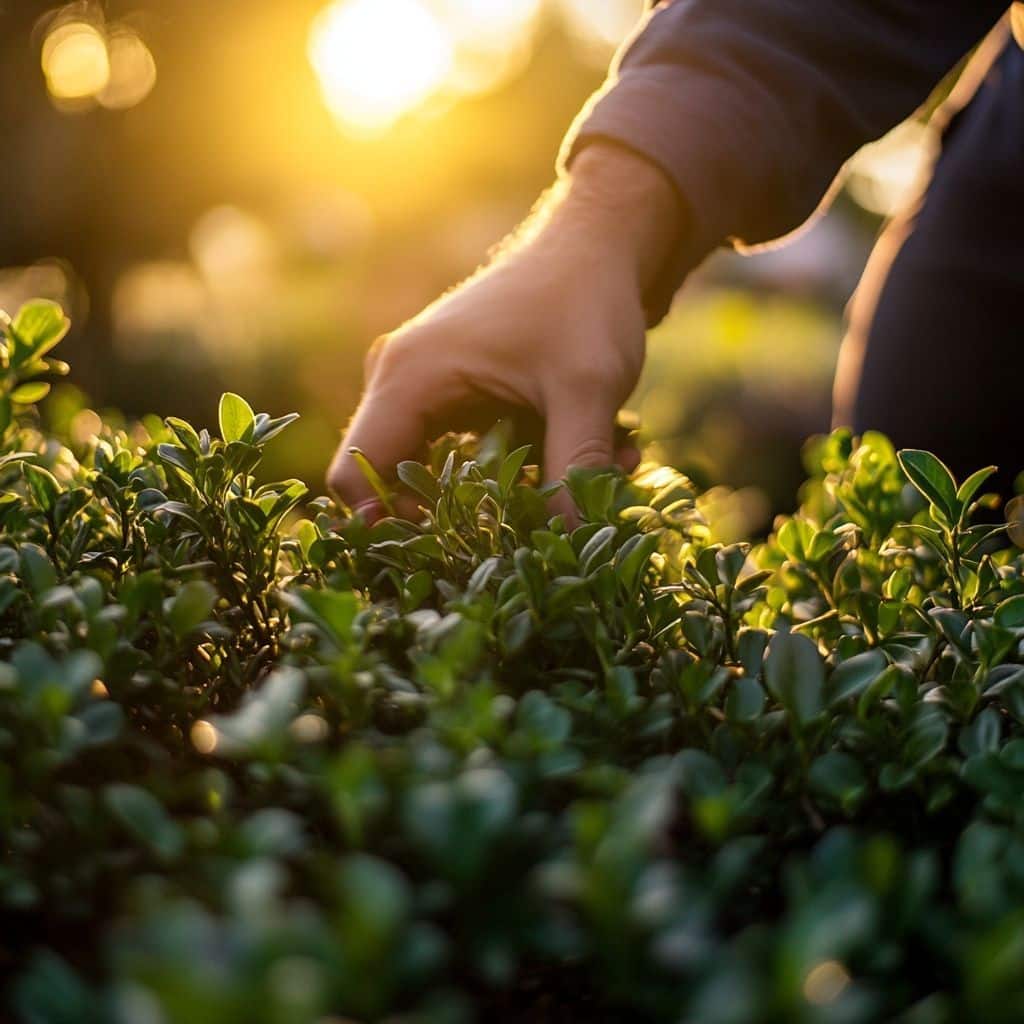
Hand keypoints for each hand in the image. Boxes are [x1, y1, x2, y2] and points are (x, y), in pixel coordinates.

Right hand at [327, 143, 681, 520]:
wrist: (595, 245)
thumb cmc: (583, 301)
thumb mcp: (586, 389)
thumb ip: (575, 469)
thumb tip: (573, 546)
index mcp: (409, 376)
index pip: (358, 474)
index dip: (389, 528)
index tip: (451, 557)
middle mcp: (401, 381)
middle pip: (399, 480)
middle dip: (469, 513)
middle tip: (536, 524)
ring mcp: (426, 387)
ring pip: (444, 470)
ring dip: (509, 487)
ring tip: (585, 476)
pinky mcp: (455, 392)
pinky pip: (469, 449)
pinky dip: (521, 462)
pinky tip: (588, 450)